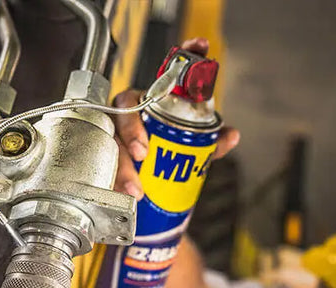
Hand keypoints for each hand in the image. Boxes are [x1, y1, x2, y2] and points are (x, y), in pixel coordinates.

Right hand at [112, 38, 239, 200]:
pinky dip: (113, 179)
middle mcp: (135, 109)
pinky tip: (121, 193)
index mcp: (155, 100)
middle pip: (127, 108)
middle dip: (132, 128)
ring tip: (135, 188)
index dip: (183, 59)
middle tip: (143, 151)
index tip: (199, 48)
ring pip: (111, 138)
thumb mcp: (188, 148)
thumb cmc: (165, 150)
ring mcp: (117, 129)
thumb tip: (231, 135)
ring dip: (122, 164)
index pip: (166, 76)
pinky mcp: (106, 151)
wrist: (147, 171)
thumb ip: (209, 143)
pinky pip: (103, 161)